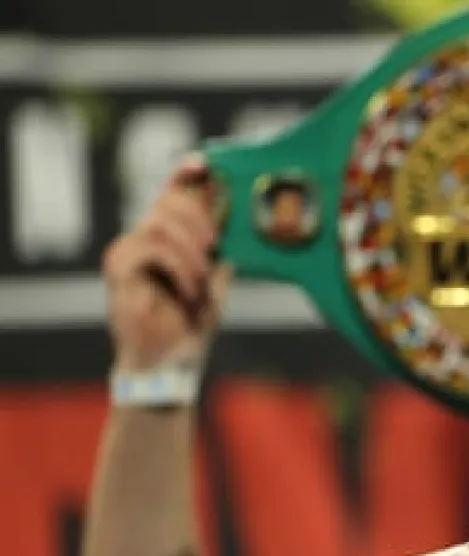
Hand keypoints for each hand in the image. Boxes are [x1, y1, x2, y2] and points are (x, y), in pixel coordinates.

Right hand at [102, 156, 227, 371]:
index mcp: (167, 239)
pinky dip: (179, 267)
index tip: (203, 163)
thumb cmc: (189, 328)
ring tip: (202, 280)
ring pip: (160, 223)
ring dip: (191, 250)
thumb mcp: (216, 288)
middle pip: (168, 201)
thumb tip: (235, 238)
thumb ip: (220, 261)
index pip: (172, 196)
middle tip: (215, 244)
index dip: (185, 175)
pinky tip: (190, 290)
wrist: (169, 365)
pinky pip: (152, 248)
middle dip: (199, 217)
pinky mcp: (118, 269)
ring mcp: (127, 252)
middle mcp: (142, 239)